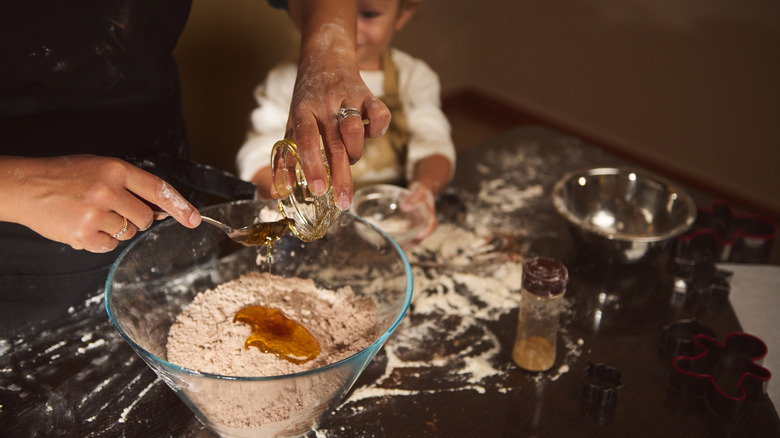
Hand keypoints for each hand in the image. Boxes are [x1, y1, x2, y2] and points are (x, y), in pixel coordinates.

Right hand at [0, 155, 200, 252]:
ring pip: (129, 233)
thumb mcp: (100, 167)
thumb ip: (130, 184)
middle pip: (146, 218)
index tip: (194, 219)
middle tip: (113, 209)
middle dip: (136, 218)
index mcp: (116, 169)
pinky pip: (110, 246)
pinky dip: (101, 241)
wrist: (26, 186)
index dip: (180, 206)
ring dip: (117, 229)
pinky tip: (84, 226)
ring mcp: (95, 214)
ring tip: (92, 214)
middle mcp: (108, 190)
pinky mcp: (83, 234)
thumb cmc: (64, 176)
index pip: (158, 189)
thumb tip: (161, 207)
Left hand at [286, 0, 391, 209]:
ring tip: (352, 160)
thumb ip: (288, 156)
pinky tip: (371, 134)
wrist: (326, 55)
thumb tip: (280, 191)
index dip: (312, 165)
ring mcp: (348, 97)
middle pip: (335, 144)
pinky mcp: (368, 94)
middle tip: (344, 203)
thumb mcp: (293, 121)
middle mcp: (325, 104)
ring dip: (356, 152)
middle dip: (341, 176)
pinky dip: (378, 129)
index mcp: (303, 110)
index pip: (307, 140)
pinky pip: (380, 114)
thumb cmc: (308, 97)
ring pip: (355, 130)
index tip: (319, 190)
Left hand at [403, 181, 436, 244]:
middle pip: (423, 234)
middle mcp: (426, 221)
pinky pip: (410, 234)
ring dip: (409, 243)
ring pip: (416, 237)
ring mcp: (420, 224)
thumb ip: (413, 198)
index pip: (431, 225)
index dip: (426, 231)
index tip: (419, 236)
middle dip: (415, 242)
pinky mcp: (413, 226)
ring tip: (399, 249)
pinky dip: (404, 240)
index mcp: (430, 213)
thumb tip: (405, 207)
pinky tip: (395, 244)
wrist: (421, 190)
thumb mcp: (419, 190)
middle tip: (406, 247)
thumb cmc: (421, 190)